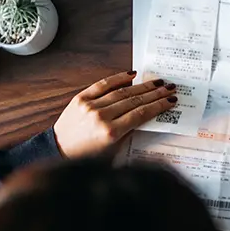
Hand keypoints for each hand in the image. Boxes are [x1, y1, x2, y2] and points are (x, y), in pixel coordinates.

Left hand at [53, 71, 176, 158]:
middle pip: (135, 101)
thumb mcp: (113, 150)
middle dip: (155, 93)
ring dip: (143, 86)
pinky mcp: (80, 98)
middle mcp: (101, 117)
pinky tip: (132, 75)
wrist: (58, 151)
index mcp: (111, 133)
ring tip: (157, 82)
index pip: (141, 114)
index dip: (158, 106)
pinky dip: (118, 78)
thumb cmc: (87, 156)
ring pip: (122, 92)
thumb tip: (147, 115)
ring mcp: (90, 106)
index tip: (171, 100)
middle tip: (170, 87)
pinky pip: (103, 84)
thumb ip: (130, 132)